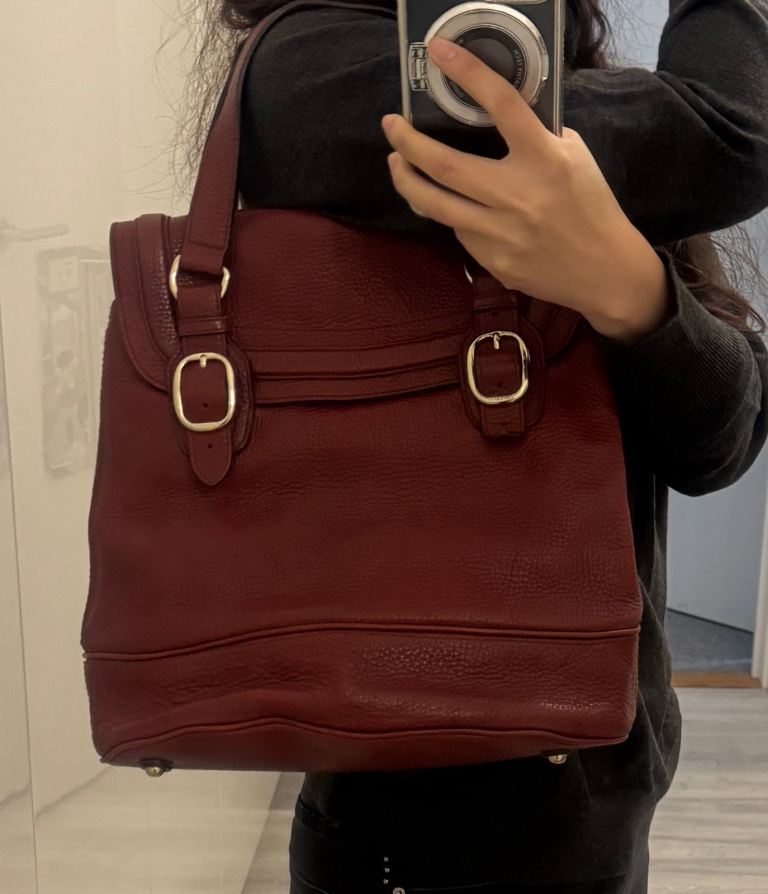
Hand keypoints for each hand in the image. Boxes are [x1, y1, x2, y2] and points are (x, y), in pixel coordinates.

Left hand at [381, 36, 672, 338]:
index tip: (441, 54)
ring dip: (406, 180)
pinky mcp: (493, 261)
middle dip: (408, 142)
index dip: (469, 74)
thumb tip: (498, 119)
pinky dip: (449, 214)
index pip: (503, 105)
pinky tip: (448, 204)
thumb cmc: (591, 207)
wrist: (604, 271)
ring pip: (436, 205)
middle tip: (391, 126)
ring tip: (396, 163)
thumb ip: (539, 137)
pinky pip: (459, 231)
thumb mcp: (575, 158)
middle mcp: (518, 195)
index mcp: (545, 160)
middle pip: (445, 165)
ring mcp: (502, 233)